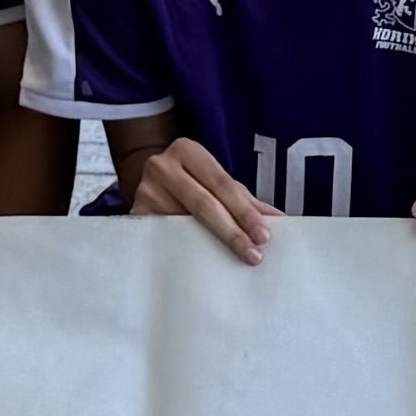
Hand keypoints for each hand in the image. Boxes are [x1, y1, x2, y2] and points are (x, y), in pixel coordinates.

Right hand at [125, 133, 278, 262]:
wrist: (149, 184)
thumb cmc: (192, 183)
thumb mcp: (216, 183)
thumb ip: (245, 199)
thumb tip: (280, 220)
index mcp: (187, 150)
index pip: (223, 184)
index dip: (245, 211)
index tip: (264, 236)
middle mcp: (161, 165)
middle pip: (204, 204)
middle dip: (232, 231)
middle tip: (253, 254)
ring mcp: (144, 190)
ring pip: (183, 224)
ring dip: (209, 247)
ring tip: (232, 264)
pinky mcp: (135, 215)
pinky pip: (165, 238)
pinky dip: (186, 252)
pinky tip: (202, 265)